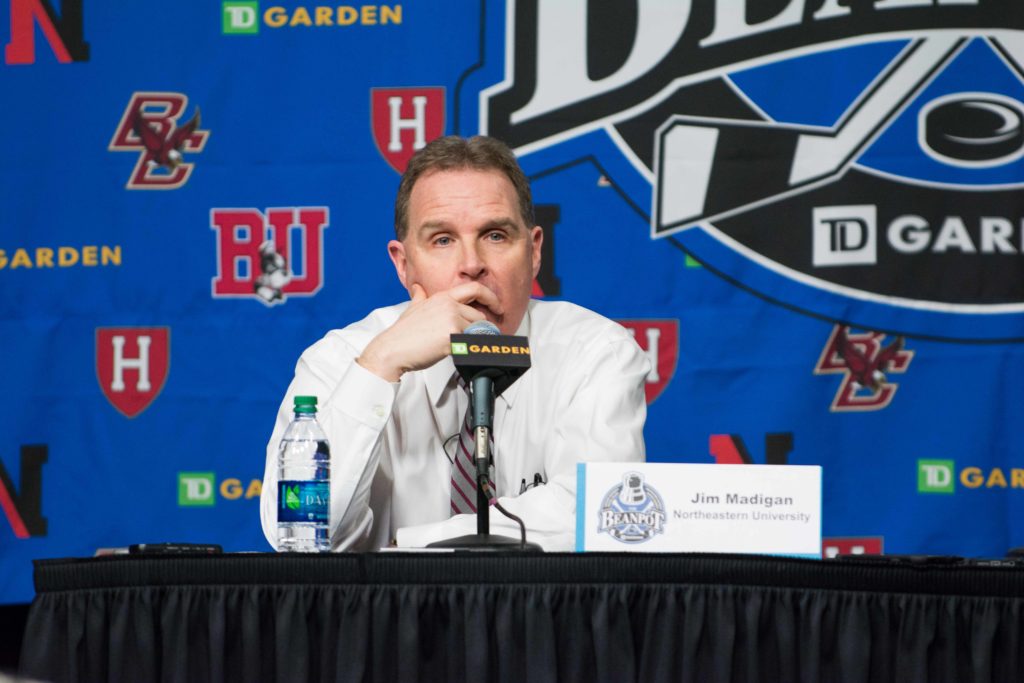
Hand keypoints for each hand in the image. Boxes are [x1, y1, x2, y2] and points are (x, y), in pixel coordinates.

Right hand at [357, 282, 502, 381]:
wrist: (392, 350)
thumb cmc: (403, 335)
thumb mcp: (412, 308)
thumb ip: (420, 297)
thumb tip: (418, 289)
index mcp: (442, 297)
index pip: (475, 289)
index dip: (491, 298)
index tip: (498, 307)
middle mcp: (448, 305)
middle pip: (479, 316)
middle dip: (481, 329)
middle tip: (478, 339)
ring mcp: (451, 320)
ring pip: (478, 331)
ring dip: (475, 341)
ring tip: (465, 348)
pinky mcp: (452, 337)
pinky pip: (472, 343)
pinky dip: (471, 349)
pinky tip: (462, 353)